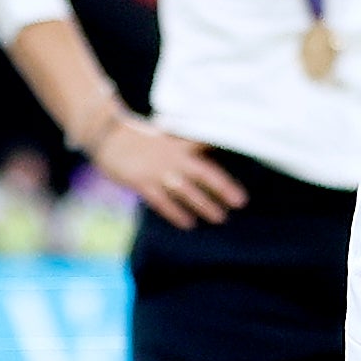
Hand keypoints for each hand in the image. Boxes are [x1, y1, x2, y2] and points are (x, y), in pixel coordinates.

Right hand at [96, 120, 246, 228]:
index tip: (251, 157)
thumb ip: (187, 145)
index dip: (230, 150)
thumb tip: (209, 152)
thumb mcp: (168, 136)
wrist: (109, 136)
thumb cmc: (142, 138)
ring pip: (186, 191)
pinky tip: (188, 223)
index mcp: (181, 142)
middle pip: (204, 173)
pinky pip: (162, 202)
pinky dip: (175, 213)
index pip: (210, 144)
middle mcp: (173, 157)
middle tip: (241, 201)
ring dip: (204, 205)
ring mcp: (157, 171)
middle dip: (223, 188)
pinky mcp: (141, 183)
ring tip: (220, 217)